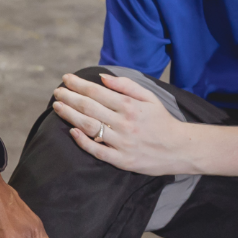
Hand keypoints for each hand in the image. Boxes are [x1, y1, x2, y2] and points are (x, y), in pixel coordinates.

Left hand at [51, 72, 198, 175]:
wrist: (180, 148)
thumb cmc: (162, 120)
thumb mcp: (149, 97)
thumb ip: (126, 85)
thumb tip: (102, 77)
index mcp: (129, 106)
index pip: (97, 92)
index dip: (78, 84)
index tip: (66, 79)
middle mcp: (124, 123)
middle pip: (89, 108)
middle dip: (70, 98)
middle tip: (57, 92)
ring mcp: (121, 142)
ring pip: (90, 127)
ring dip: (70, 116)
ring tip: (58, 107)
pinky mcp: (122, 160)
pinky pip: (98, 151)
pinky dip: (83, 142)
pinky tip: (72, 132)